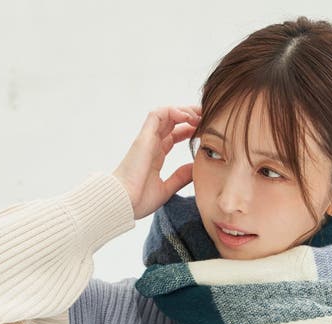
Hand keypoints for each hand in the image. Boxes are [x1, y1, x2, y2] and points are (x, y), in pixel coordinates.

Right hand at [112, 104, 201, 219]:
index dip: (189, 130)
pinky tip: (187, 117)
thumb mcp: (167, 188)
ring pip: (166, 114)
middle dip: (190, 116)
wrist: (124, 203)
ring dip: (183, 111)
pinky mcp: (143, 137)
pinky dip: (172, 111)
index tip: (205, 131)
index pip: (174, 135)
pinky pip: (157, 115)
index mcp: (156, 156)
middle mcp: (151, 144)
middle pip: (171, 121)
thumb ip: (180, 177)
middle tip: (207, 117)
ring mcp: (147, 139)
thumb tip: (195, 168)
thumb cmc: (139, 200)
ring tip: (199, 115)